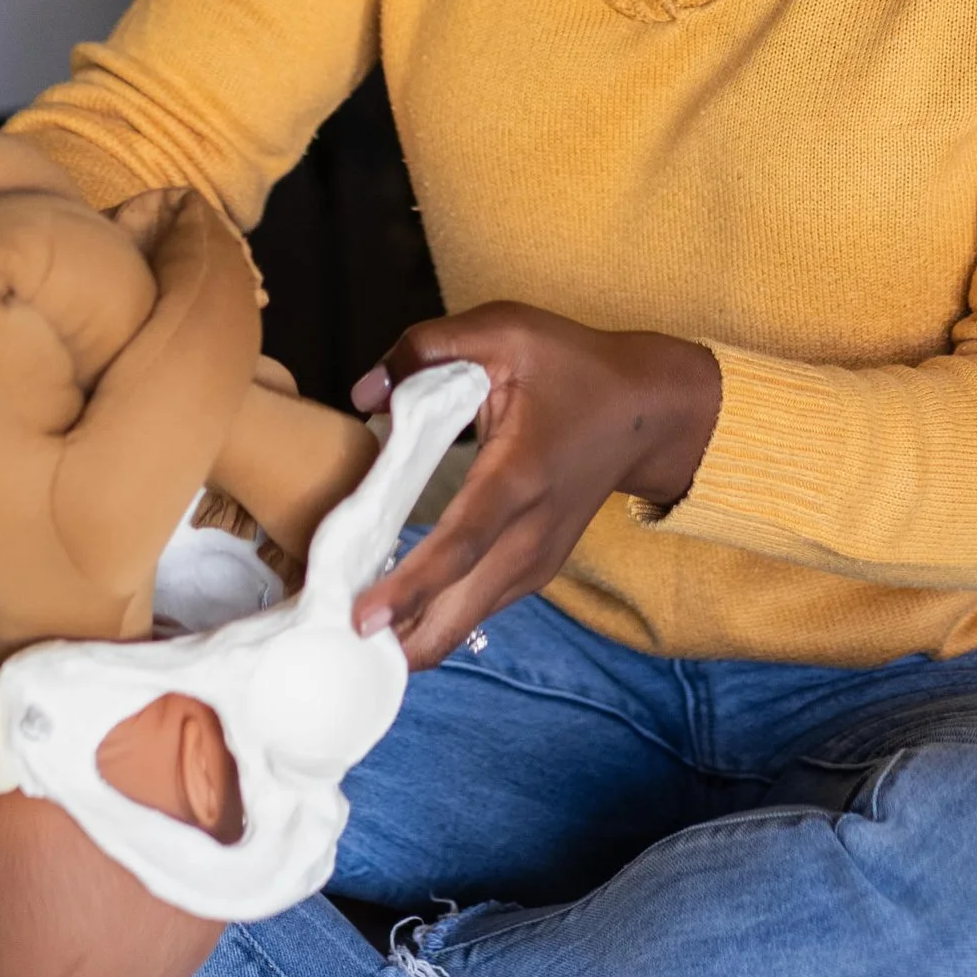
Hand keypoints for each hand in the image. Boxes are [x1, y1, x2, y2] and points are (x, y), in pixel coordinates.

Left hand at [349, 305, 718, 668]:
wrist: (648, 412)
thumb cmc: (575, 367)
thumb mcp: (505, 330)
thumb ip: (428, 348)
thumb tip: (365, 393)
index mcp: (518, 475)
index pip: (462, 543)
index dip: (411, 585)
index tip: (362, 619)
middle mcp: (530, 533)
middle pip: (459, 612)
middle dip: (397, 643)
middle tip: (328, 647)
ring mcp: (536, 560)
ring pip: (465, 623)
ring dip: (410, 637)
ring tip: (343, 639)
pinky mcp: (534, 570)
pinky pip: (477, 610)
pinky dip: (433, 621)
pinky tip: (389, 618)